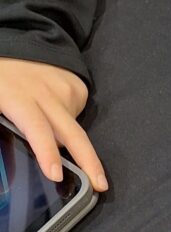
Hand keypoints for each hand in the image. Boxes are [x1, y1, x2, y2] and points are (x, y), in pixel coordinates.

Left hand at [0, 58, 106, 191]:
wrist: (20, 46)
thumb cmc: (0, 80)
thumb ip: (2, 126)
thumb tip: (8, 161)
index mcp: (18, 98)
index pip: (36, 129)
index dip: (46, 153)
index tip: (56, 175)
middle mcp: (46, 95)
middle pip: (73, 133)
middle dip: (88, 161)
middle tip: (100, 185)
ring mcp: (66, 90)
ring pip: (71, 128)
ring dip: (65, 140)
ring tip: (48, 132)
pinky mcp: (78, 88)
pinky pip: (74, 115)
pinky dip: (65, 121)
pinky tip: (52, 111)